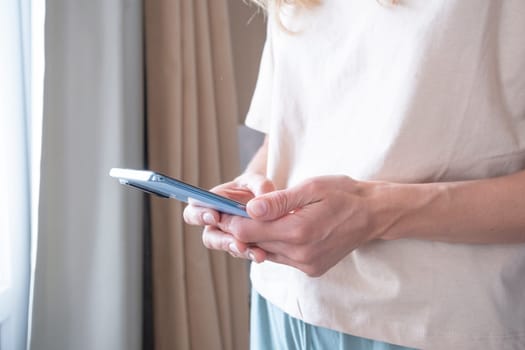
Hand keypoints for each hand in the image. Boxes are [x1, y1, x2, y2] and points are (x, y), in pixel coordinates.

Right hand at [183, 173, 275, 261]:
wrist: (268, 200)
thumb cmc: (256, 186)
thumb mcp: (258, 180)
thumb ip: (260, 185)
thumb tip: (259, 203)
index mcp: (213, 200)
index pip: (196, 208)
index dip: (200, 214)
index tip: (215, 217)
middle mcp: (217, 221)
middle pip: (208, 235)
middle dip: (221, 240)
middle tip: (237, 243)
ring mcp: (228, 235)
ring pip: (225, 246)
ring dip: (237, 249)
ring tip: (254, 252)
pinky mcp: (241, 245)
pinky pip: (241, 252)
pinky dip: (251, 253)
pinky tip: (261, 253)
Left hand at [217, 175, 385, 276]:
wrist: (373, 214)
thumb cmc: (343, 194)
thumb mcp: (311, 188)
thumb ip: (279, 200)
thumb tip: (250, 208)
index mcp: (299, 231)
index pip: (248, 231)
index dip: (230, 219)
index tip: (219, 208)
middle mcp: (301, 254)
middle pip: (254, 243)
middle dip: (240, 227)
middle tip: (230, 210)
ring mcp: (307, 265)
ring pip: (266, 252)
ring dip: (256, 236)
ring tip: (253, 217)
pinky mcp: (311, 269)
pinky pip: (281, 257)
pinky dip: (273, 243)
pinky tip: (276, 228)